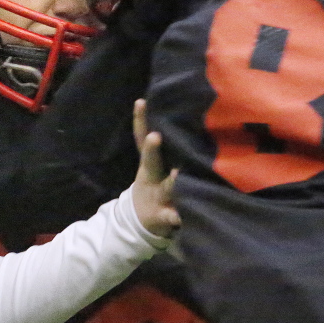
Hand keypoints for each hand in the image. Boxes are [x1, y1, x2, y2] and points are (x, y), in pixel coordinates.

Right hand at [130, 99, 180, 237]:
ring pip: (167, 187)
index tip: (141, 102)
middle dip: (152, 148)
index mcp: (149, 164)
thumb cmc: (154, 183)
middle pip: (151, 161)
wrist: (142, 220)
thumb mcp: (152, 165)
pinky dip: (181, 217)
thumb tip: (161, 110)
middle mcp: (153, 177)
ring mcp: (160, 197)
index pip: (142, 138)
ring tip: (177, 175)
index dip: (140, 120)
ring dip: (172, 182)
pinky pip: (176, 216)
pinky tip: (183, 210)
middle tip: (155, 136)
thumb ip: (156, 143)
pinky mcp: (168, 216)